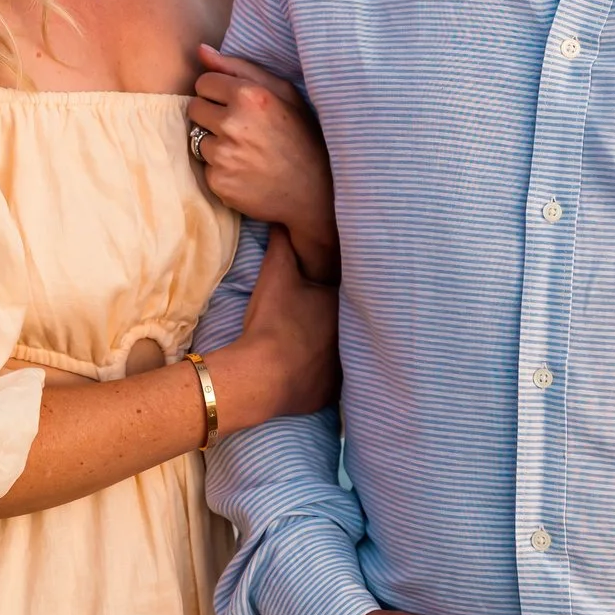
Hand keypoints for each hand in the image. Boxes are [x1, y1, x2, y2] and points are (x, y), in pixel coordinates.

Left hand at [191, 44, 339, 281]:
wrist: (314, 192)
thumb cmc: (302, 136)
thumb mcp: (283, 93)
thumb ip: (238, 67)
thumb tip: (200, 50)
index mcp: (249, 96)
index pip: (203, 83)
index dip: (218, 93)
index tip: (235, 105)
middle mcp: (232, 123)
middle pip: (194, 108)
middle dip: (211, 115)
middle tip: (239, 128)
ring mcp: (223, 155)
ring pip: (197, 139)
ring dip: (214, 143)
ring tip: (244, 151)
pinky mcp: (218, 181)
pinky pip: (205, 167)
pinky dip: (219, 168)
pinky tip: (243, 170)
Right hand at [208, 228, 338, 431]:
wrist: (260, 374)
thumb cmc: (272, 321)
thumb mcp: (276, 273)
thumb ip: (283, 243)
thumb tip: (283, 220)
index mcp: (345, 307)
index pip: (350, 293)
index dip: (336, 290)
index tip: (324, 289)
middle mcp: (354, 339)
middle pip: (349, 324)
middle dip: (340, 320)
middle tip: (319, 316)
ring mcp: (344, 371)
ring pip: (344, 355)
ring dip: (333, 349)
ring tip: (315, 343)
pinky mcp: (332, 395)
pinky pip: (331, 382)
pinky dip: (322, 377)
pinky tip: (311, 371)